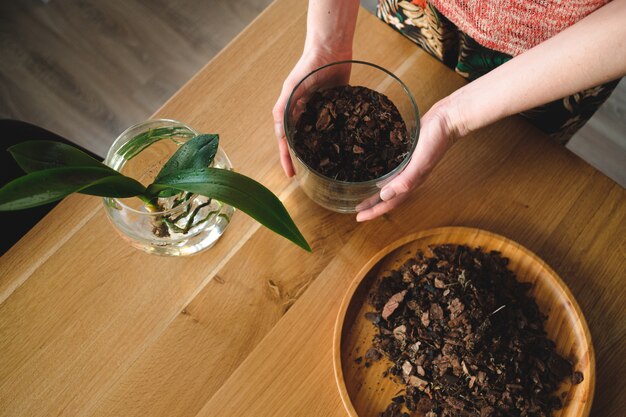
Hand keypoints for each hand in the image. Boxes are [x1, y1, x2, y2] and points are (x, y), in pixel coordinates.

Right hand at [272, 47, 351, 176]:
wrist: (330, 49)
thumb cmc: (307, 67)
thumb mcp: (292, 89)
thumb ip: (284, 110)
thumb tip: (280, 136)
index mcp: (289, 113)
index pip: (285, 142)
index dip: (287, 159)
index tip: (291, 175)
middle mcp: (302, 115)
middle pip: (301, 143)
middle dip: (303, 160)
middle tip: (307, 178)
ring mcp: (319, 112)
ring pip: (318, 137)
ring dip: (320, 152)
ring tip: (325, 169)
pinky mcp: (335, 107)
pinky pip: (335, 126)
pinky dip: (337, 138)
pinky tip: (343, 150)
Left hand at [356, 100, 461, 220]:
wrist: (448, 119)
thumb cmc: (436, 140)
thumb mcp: (421, 162)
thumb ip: (406, 180)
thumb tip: (385, 195)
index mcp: (411, 181)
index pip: (390, 202)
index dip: (374, 211)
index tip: (359, 218)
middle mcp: (408, 176)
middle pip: (387, 195)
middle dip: (372, 204)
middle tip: (356, 209)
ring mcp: (407, 165)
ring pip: (388, 183)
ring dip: (375, 190)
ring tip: (360, 192)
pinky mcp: (405, 153)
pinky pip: (390, 168)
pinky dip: (380, 172)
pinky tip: (373, 168)